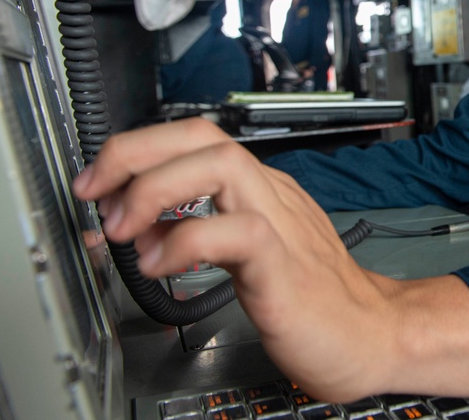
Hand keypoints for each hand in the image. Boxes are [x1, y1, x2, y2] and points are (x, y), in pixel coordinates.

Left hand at [71, 117, 468, 401]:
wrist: (373, 334)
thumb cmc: (313, 301)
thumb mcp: (242, 257)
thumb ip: (195, 235)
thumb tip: (135, 229)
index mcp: (260, 190)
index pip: (196, 139)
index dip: (138, 151)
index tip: (99, 185)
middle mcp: (270, 195)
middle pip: (203, 135)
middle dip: (135, 151)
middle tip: (95, 191)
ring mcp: (281, 223)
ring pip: (220, 164)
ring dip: (155, 188)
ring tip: (122, 229)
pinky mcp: (285, 264)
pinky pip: (235, 231)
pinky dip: (186, 241)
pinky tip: (161, 265)